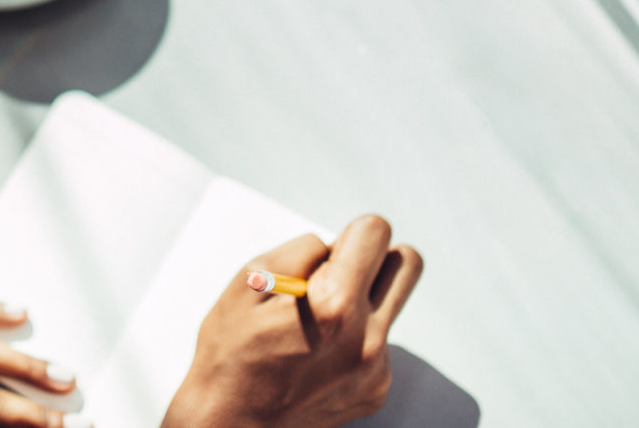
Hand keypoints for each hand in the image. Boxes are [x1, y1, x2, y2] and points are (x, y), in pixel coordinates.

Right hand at [163, 215, 422, 427]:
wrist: (231, 426)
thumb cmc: (231, 353)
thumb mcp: (248, 283)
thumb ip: (300, 251)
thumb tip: (334, 246)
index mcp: (334, 305)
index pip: (376, 231)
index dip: (349, 234)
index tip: (330, 253)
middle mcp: (367, 338)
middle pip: (408, 263)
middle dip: (375, 258)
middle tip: (338, 274)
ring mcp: (376, 369)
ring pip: (388, 306)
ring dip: (360, 302)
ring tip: (316, 324)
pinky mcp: (377, 389)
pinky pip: (378, 343)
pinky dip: (352, 340)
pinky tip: (315, 356)